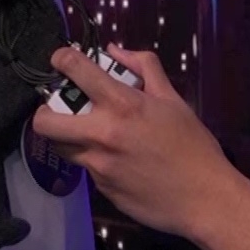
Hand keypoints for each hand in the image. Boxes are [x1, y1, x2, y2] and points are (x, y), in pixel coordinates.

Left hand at [32, 44, 249, 241]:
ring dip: (65, 136)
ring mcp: (98, 165)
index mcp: (122, 105)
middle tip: (59, 108)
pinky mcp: (101, 189)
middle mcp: (102, 134)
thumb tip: (114, 51)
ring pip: (60, 147)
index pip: (75, 70)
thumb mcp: (173, 99)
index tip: (61, 60)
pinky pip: (86, 167)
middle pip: (45, 122)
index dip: (61, 58)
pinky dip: (93, 158)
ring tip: (84, 132)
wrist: (205, 199)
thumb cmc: (193, 145)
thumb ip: (144, 68)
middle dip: (44, 111)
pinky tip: (116, 160)